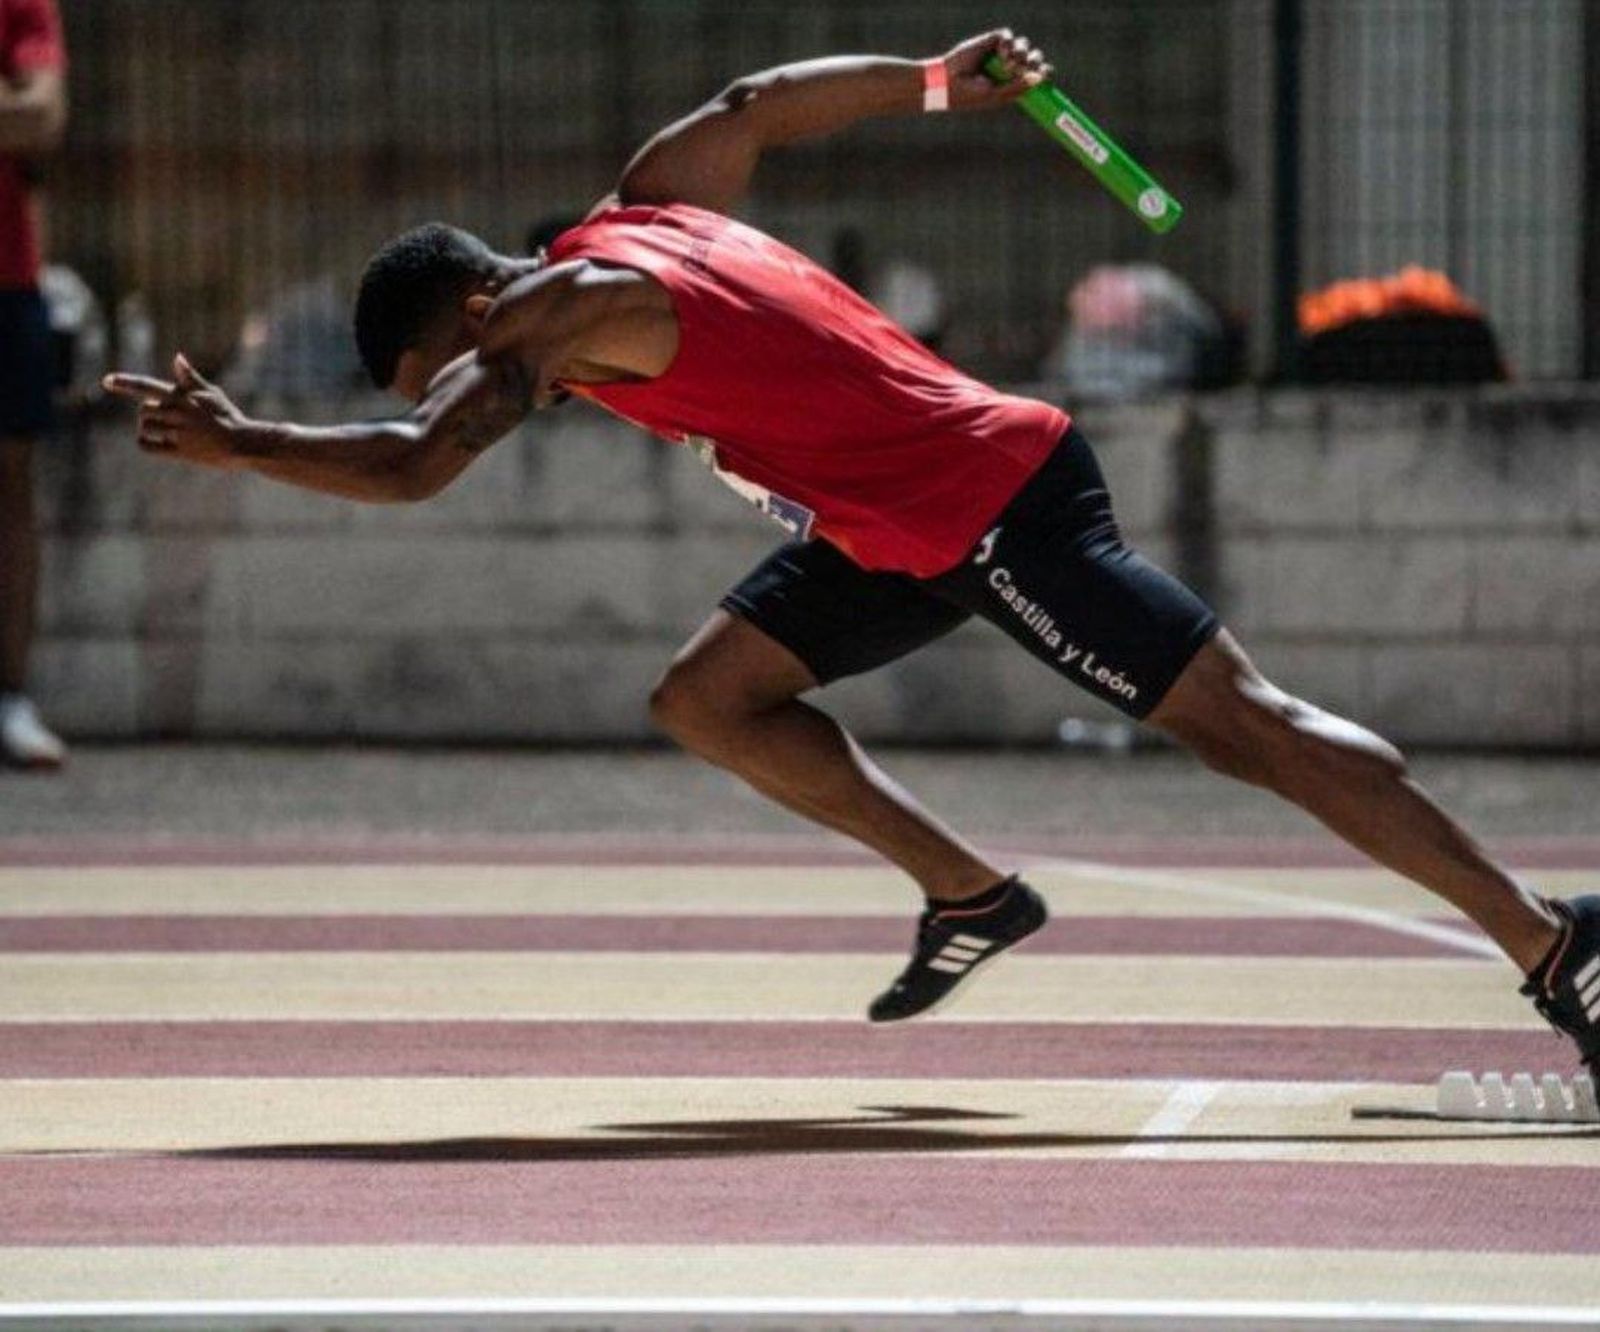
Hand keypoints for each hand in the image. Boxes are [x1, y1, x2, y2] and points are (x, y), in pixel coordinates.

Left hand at [101, 354, 251, 468]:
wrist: (243, 445)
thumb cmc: (228, 417)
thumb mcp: (212, 394)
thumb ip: (190, 379)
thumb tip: (177, 358)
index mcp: (183, 397)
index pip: (147, 386)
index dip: (125, 383)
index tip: (106, 381)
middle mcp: (178, 414)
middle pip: (144, 409)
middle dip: (149, 413)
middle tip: (165, 418)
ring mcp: (178, 433)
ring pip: (145, 426)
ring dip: (149, 428)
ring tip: (167, 430)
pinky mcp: (179, 452)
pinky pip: (147, 446)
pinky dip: (145, 442)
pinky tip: (156, 441)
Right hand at [938, 28, 1050, 110]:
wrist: (948, 84)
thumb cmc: (971, 96)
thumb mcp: (997, 96)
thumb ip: (1018, 87)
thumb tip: (1039, 77)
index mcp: (1013, 81)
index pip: (1036, 72)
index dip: (1044, 70)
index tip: (1047, 73)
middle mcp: (1009, 65)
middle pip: (1033, 56)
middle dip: (1034, 60)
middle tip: (1025, 69)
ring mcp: (1000, 52)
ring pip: (1023, 44)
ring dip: (1021, 52)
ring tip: (1010, 65)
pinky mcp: (990, 41)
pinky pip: (1007, 35)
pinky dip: (1008, 43)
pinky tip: (1002, 54)